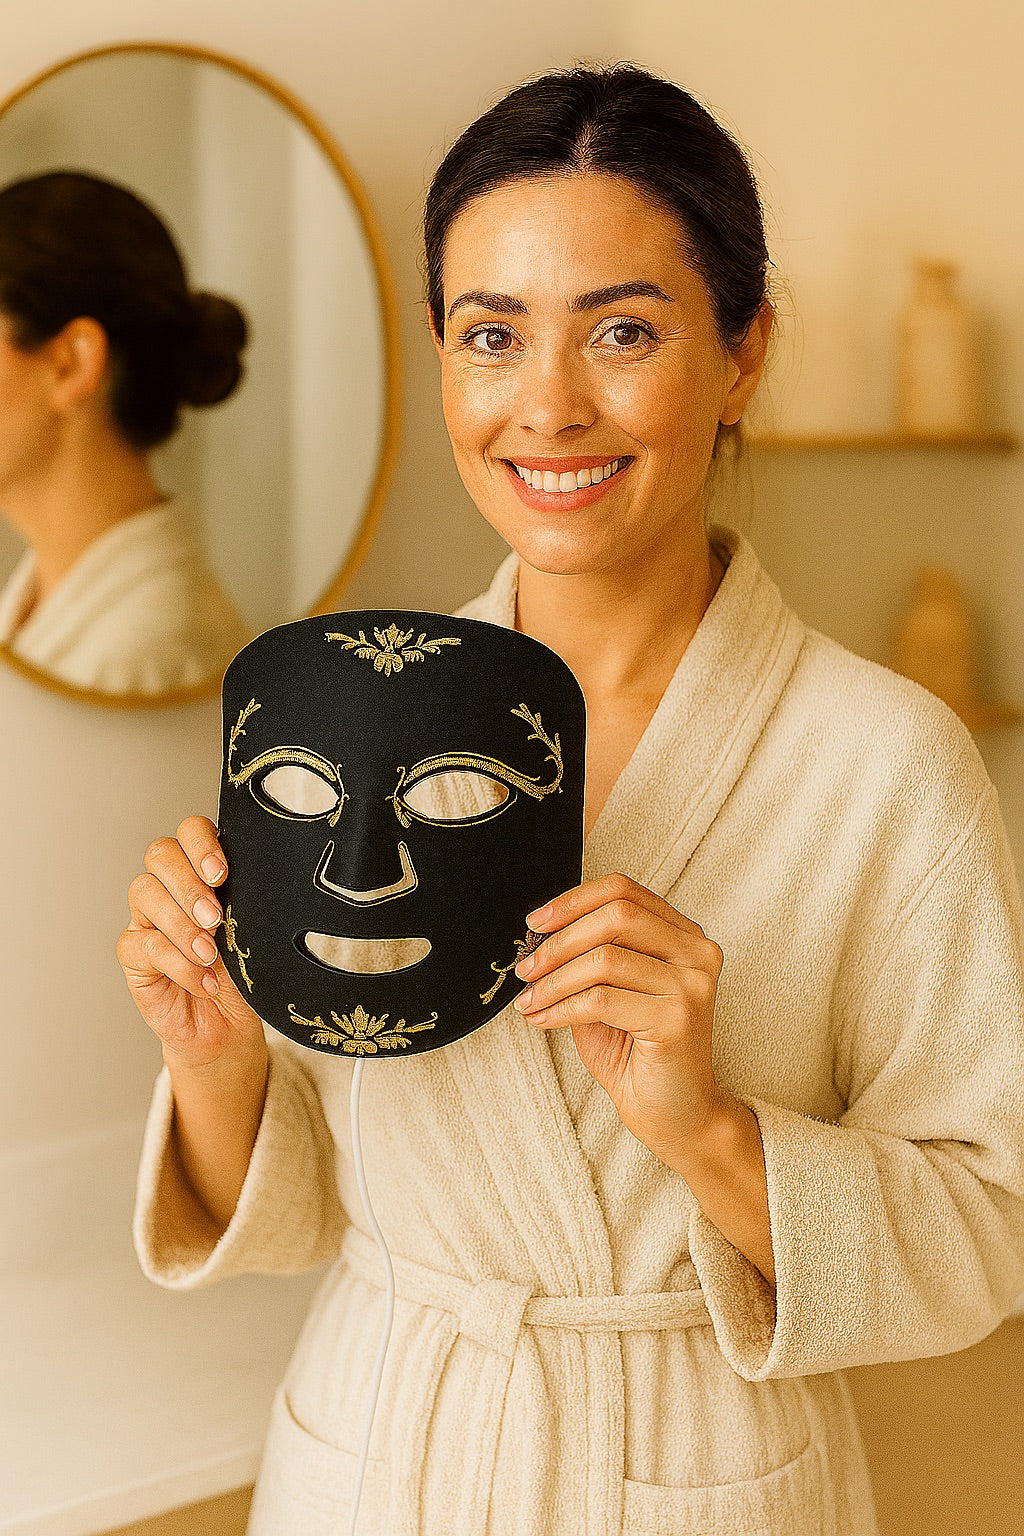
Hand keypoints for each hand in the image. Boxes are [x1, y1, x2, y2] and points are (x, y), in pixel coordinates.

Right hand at [116, 815, 265, 1072]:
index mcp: (204, 871)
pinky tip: (204, 981)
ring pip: (145, 892)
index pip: (191, 831)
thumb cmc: (245, 973)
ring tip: (210, 954)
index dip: (201, 844)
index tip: (222, 873)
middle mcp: (172, 887)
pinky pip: (143, 945)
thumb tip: (264, 882)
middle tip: (214, 917)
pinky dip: (177, 964)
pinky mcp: (135, 954)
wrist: (230, 1025)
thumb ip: (252, 901)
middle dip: (188, 883)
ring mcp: (148, 918)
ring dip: (181, 924)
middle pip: (161, 854)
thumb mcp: (259, 932)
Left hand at [513, 872, 727, 1159]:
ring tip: (528, 1000)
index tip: (535, 921)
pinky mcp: (678, 1018)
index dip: (573, 900)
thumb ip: (590, 956)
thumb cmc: (638, 1054)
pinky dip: (561, 1008)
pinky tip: (542, 1019)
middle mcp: (696, 953)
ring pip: (605, 959)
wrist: (675, 1116)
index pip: (625, 891)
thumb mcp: (609, 992)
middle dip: (560, 941)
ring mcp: (692, 984)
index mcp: (684, 936)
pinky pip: (601, 999)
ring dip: (554, 980)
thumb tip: (539, 933)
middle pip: (616, 916)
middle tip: (525, 967)